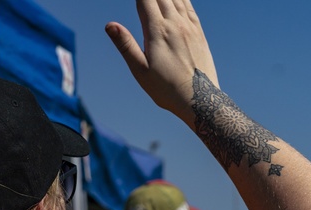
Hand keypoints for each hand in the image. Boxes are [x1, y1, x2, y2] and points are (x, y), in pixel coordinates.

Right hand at [106, 0, 217, 121]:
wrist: (200, 99)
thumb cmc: (167, 89)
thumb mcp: (141, 71)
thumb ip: (126, 46)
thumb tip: (110, 26)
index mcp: (157, 32)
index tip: (135, 0)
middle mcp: (175, 24)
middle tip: (143, 1)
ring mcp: (189, 27)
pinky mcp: (199, 33)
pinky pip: (189, 7)